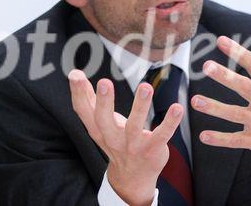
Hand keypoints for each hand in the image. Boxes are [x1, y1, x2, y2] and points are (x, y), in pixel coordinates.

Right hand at [68, 70, 182, 205]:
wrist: (132, 178)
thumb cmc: (116, 141)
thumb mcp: (100, 123)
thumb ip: (89, 99)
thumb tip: (74, 73)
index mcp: (97, 129)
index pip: (83, 110)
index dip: (78, 92)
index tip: (75, 74)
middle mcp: (112, 137)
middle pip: (103, 120)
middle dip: (103, 102)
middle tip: (104, 82)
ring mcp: (132, 145)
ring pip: (134, 126)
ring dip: (140, 106)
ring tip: (146, 87)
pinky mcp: (152, 149)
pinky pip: (162, 135)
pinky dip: (170, 122)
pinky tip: (177, 108)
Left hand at [191, 35, 250, 180]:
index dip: (238, 52)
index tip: (221, 40)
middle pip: (244, 86)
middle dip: (225, 76)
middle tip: (206, 66)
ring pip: (235, 114)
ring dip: (214, 108)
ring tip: (195, 101)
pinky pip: (236, 140)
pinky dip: (220, 139)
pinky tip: (203, 136)